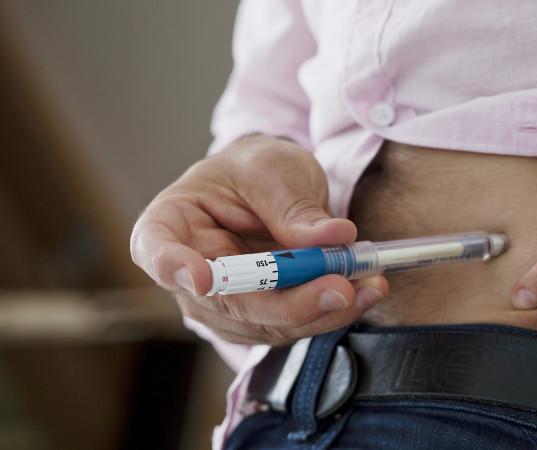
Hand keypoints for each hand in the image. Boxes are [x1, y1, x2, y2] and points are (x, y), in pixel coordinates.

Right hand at [131, 135, 387, 345]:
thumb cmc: (255, 170)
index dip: (174, 268)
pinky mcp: (262, 319)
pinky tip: (364, 291)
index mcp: (171, 223)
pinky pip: (294, 325)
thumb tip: (332, 238)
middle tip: (339, 288)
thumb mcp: (273, 168)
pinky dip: (332, 311)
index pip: (156, 251)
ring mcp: (224, 305)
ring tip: (369, 285)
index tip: (201, 279)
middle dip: (289, 303)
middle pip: (228, 303)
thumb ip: (294, 205)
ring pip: (267, 324)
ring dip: (322, 311)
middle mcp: (189, 275)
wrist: (272, 186)